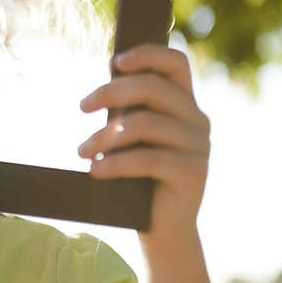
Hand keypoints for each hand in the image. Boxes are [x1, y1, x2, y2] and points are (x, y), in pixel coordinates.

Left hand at [77, 43, 210, 251]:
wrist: (162, 228)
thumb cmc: (139, 178)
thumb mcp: (134, 139)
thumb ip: (128, 112)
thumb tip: (100, 92)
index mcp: (185, 104)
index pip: (176, 63)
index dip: (148, 54)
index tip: (114, 62)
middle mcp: (198, 120)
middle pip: (153, 87)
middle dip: (111, 93)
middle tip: (81, 106)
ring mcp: (199, 146)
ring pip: (146, 124)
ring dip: (105, 136)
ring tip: (81, 152)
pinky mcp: (193, 173)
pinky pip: (148, 159)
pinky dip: (115, 163)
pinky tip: (94, 171)